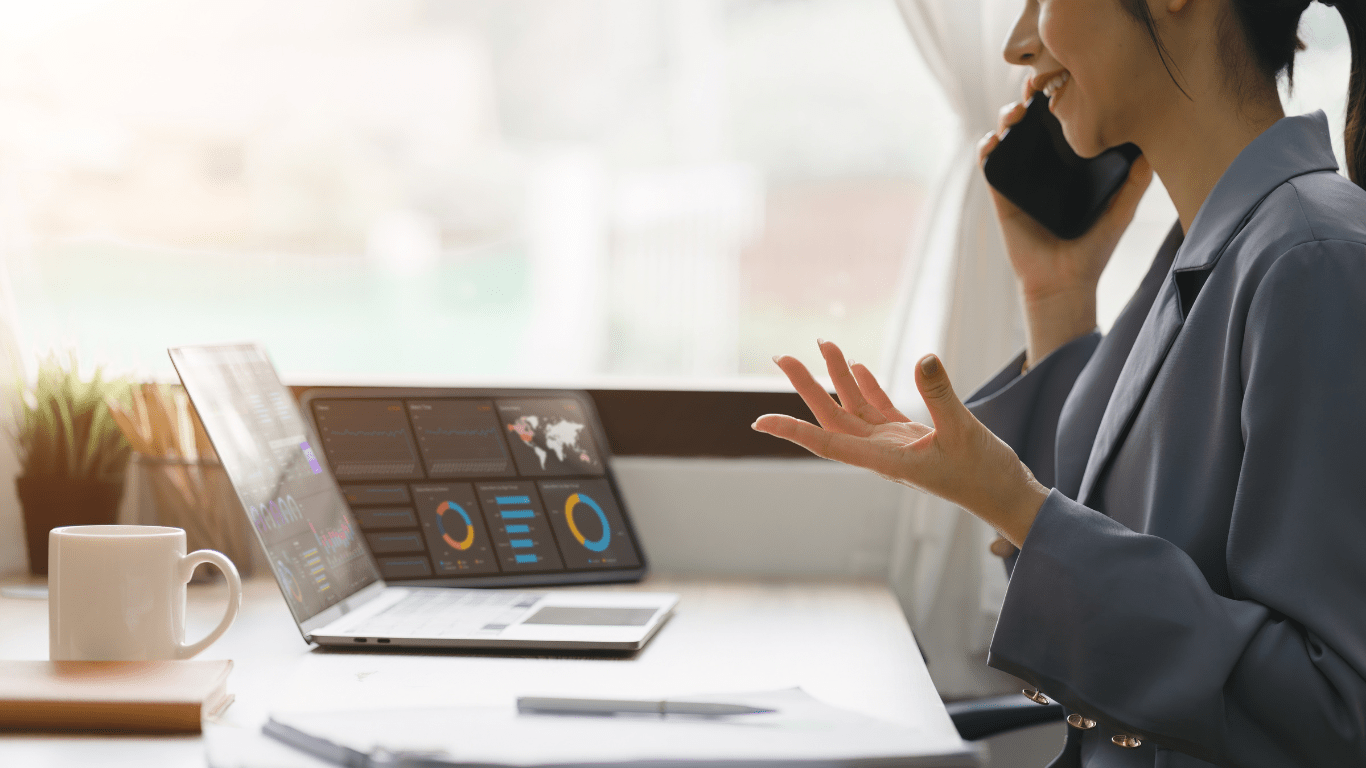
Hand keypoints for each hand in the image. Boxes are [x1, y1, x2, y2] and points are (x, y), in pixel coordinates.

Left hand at [752, 340, 1048, 546]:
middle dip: (807, 387)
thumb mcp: (964, 431)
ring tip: (825, 345)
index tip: (759, 421)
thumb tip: (923, 358)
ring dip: (839, 379)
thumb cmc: (985, 475)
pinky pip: (880, 410)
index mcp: (885, 458)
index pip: (827, 442)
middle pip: (833, 417)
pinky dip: (867, 388)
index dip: (792, 430)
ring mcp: (896, 444)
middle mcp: (882, 452)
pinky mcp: (913, 438)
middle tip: (783, 356)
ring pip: (855, 409)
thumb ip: (941, 396)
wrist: (1006, 497)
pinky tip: (859, 367)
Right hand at [979, 86, 1152, 363]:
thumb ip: (1136, 179)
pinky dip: (987, 146)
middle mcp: (1045, 165)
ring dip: (1008, 115)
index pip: (1065, 120)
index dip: (1063, 96)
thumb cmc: (1094, 248)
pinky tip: (996, 139)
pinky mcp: (1002, 195)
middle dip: (1033, 96)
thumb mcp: (1122, 208)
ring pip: (1008, 134)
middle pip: (1034, 119)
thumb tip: (1155, 144)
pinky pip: (989, 164)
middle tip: (1039, 86)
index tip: (1069, 79)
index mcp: (1071, 163)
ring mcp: (1021, 178)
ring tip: (1018, 111)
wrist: (1064, 282)